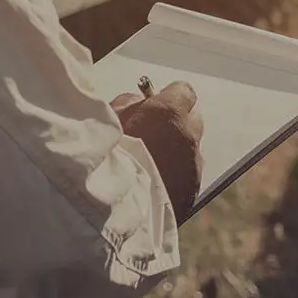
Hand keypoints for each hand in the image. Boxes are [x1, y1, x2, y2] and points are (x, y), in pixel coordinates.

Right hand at [110, 81, 203, 223]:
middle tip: (153, 131)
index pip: (183, 91)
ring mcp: (193, 166)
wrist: (111, 205)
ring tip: (150, 164)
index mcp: (169, 112)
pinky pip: (188, 177)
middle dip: (176, 122)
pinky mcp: (191, 193)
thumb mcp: (109, 117)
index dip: (168, 98)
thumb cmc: (103, 155)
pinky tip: (154, 184)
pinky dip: (176, 177)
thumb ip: (129, 103)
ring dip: (176, 152)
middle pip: (193, 119)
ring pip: (191, 151)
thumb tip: (140, 103)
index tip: (156, 104)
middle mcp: (188, 136)